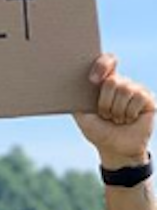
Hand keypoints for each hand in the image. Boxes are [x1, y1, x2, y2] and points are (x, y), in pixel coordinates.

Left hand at [74, 54, 154, 168]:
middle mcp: (121, 83)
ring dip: (116, 111)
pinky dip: (129, 113)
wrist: (114, 148)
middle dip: (104, 103)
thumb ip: (75, 98)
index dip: (101, 66)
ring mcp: (136, 90)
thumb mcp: (81, 114)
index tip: (92, 80)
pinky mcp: (148, 99)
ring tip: (116, 119)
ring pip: (125, 90)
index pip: (107, 61)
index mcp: (104, 82)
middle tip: (104, 115)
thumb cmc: (97, 130)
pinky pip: (138, 98)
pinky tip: (129, 119)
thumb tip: (62, 83)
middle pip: (112, 81)